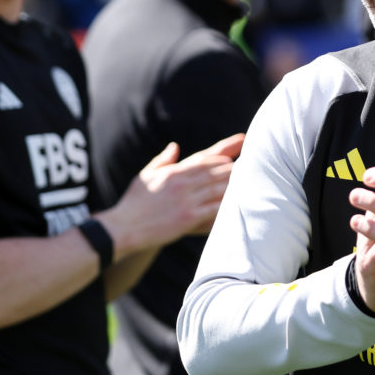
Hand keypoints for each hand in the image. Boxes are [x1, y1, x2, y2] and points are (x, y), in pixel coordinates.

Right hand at [101, 134, 242, 252]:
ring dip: (235, 185)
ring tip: (251, 183)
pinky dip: (228, 205)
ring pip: (219, 188)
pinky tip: (239, 204)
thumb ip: (162, 161)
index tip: (237, 149)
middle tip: (251, 166)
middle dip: (234, 168)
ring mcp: (186, 200)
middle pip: (216, 171)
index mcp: (174, 172)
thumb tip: (174, 146)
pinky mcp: (188, 218)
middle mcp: (182, 183)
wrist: (123, 228)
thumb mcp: (145, 176)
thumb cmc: (132, 203)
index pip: (204, 158)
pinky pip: (214, 209)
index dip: (222, 153)